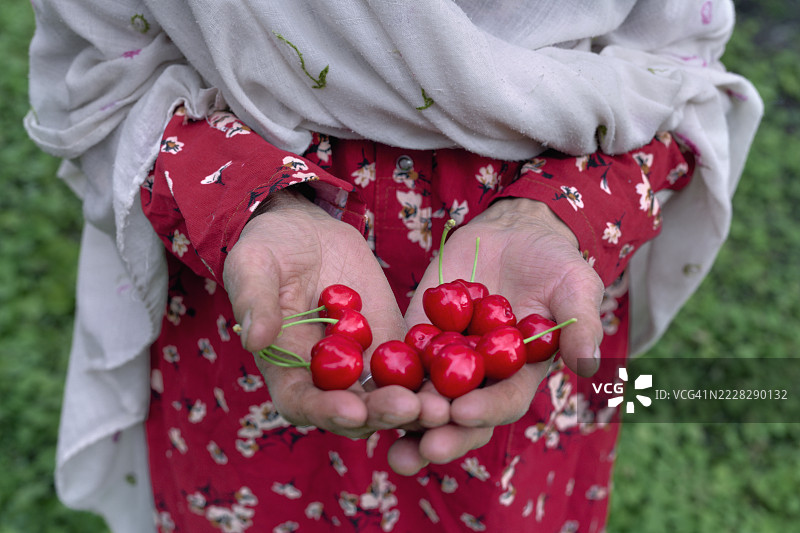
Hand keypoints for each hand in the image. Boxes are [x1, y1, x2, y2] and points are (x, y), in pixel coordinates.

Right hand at [223, 189, 420, 437]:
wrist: (306, 232)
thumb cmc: (267, 248)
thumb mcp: (253, 266)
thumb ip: (255, 301)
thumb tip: (255, 339)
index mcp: (286, 371)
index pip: (303, 403)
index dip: (327, 411)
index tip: (353, 410)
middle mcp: (327, 379)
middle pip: (356, 410)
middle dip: (383, 414)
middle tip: (412, 409)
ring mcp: (364, 365)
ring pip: (391, 396)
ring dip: (417, 406)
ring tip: (443, 406)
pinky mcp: (392, 343)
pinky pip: (415, 365)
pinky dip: (435, 375)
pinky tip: (461, 374)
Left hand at [389, 198, 603, 473]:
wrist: (514, 233)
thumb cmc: (555, 262)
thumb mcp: (576, 287)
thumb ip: (581, 325)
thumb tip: (590, 364)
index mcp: (519, 376)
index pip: (502, 403)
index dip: (484, 410)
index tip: (462, 412)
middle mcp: (480, 377)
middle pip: (457, 416)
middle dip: (439, 433)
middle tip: (418, 448)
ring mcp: (446, 358)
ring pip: (422, 396)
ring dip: (403, 416)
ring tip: (382, 433)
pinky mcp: (418, 333)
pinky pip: (398, 357)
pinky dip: (382, 374)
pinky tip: (361, 387)